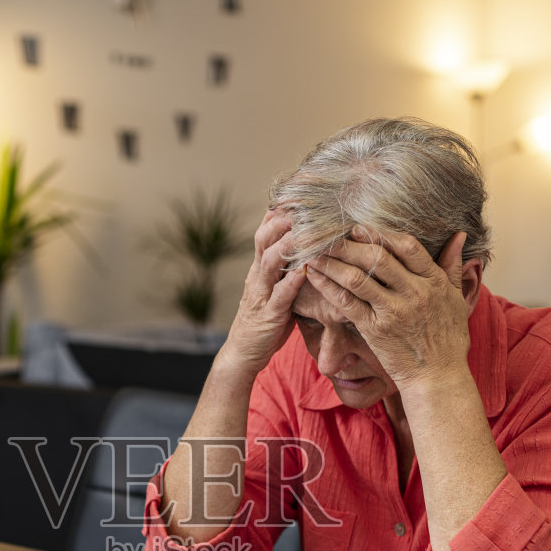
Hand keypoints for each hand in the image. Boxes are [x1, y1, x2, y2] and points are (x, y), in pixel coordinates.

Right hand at [216, 210, 306, 376]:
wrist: (243, 353)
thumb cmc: (264, 322)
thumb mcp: (273, 290)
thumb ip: (285, 270)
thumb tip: (307, 250)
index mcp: (258, 269)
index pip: (264, 233)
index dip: (277, 214)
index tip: (295, 196)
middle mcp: (256, 277)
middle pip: (263, 240)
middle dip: (280, 220)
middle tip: (300, 203)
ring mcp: (261, 294)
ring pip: (269, 262)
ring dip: (286, 245)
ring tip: (303, 229)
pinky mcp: (269, 315)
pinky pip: (280, 294)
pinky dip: (293, 280)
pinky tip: (305, 269)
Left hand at [304, 227, 474, 388]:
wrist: (439, 378)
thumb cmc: (448, 340)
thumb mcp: (457, 299)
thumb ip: (452, 266)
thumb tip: (459, 234)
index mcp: (433, 281)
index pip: (407, 247)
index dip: (381, 233)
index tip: (359, 226)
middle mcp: (413, 293)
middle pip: (377, 257)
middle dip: (349, 243)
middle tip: (326, 233)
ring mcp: (393, 311)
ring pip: (357, 277)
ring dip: (332, 261)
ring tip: (313, 250)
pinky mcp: (375, 330)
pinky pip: (346, 302)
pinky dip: (327, 286)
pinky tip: (313, 274)